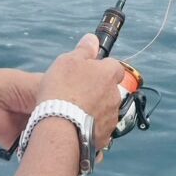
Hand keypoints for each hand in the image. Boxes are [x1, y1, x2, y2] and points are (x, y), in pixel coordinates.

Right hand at [37, 34, 124, 151]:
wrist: (60, 125)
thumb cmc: (63, 88)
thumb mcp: (69, 60)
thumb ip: (84, 50)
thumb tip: (92, 39)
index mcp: (110, 74)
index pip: (114, 66)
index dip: (102, 68)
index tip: (88, 71)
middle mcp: (115, 96)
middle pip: (109, 89)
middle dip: (97, 90)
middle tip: (76, 92)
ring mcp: (111, 118)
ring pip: (105, 110)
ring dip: (94, 109)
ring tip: (73, 111)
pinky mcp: (104, 136)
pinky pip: (99, 128)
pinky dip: (90, 127)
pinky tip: (75, 125)